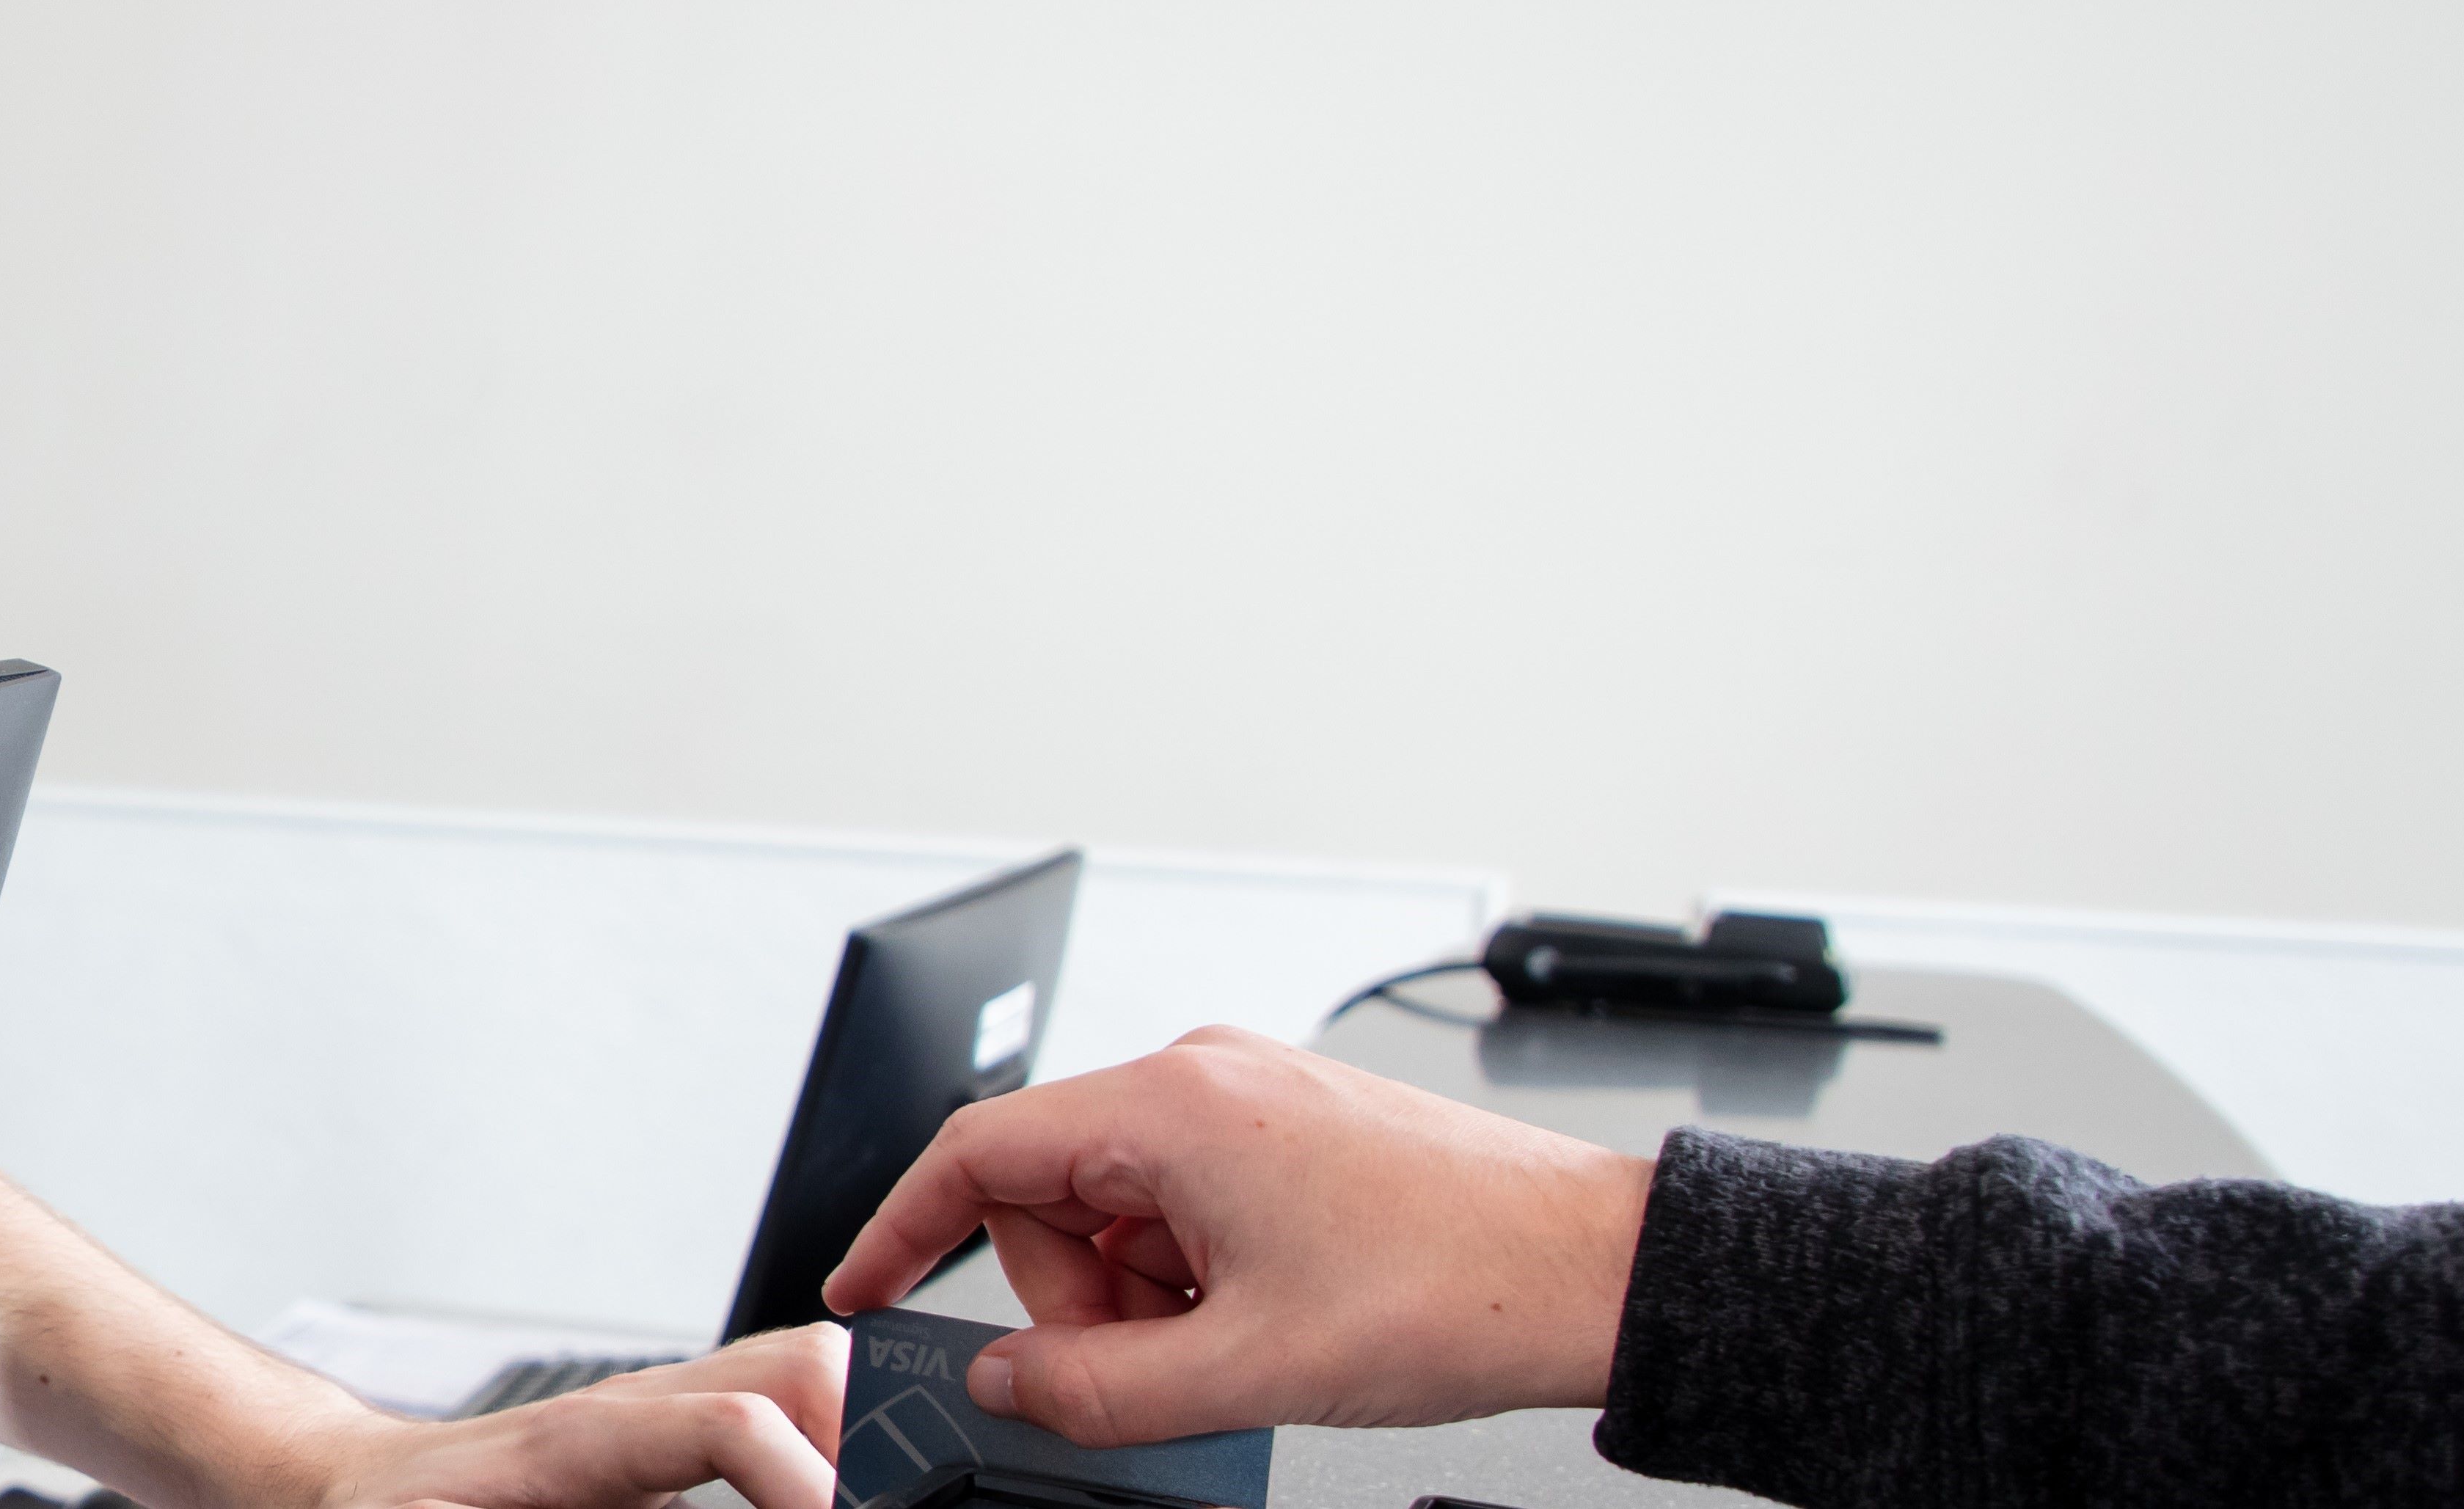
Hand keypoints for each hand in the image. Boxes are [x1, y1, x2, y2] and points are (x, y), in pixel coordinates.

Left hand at [274, 1326, 859, 1508]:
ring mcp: (662, 1421)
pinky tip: (832, 1497)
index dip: (802, 1483)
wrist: (359, 1491)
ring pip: (800, 1379)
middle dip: (862, 1435)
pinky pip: (777, 1420)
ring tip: (876, 1500)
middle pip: (795, 1367)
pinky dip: (827, 1453)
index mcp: (584, 1437)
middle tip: (889, 1507)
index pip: (733, 1424)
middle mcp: (638, 1410)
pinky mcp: (672, 1452)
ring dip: (855, 1437)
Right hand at [812, 1026, 1653, 1447]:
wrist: (1599, 1270)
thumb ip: (1096, 1389)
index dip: (903, 1226)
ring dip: (1146, 1291)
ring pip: (1123, 1202)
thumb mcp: (1248, 1369)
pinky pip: (1188, 1199)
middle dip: (1075, 1294)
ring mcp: (1253, 1096)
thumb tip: (1009, 1382)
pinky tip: (1265, 1317)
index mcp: (1176, 1104)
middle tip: (1148, 1365)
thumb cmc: (1461, 1287)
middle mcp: (1207, 1074)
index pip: (979, 1152)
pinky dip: (1197, 1271)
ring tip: (1236, 1343)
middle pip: (1052, 1188)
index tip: (863, 1286)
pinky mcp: (1292, 1128)